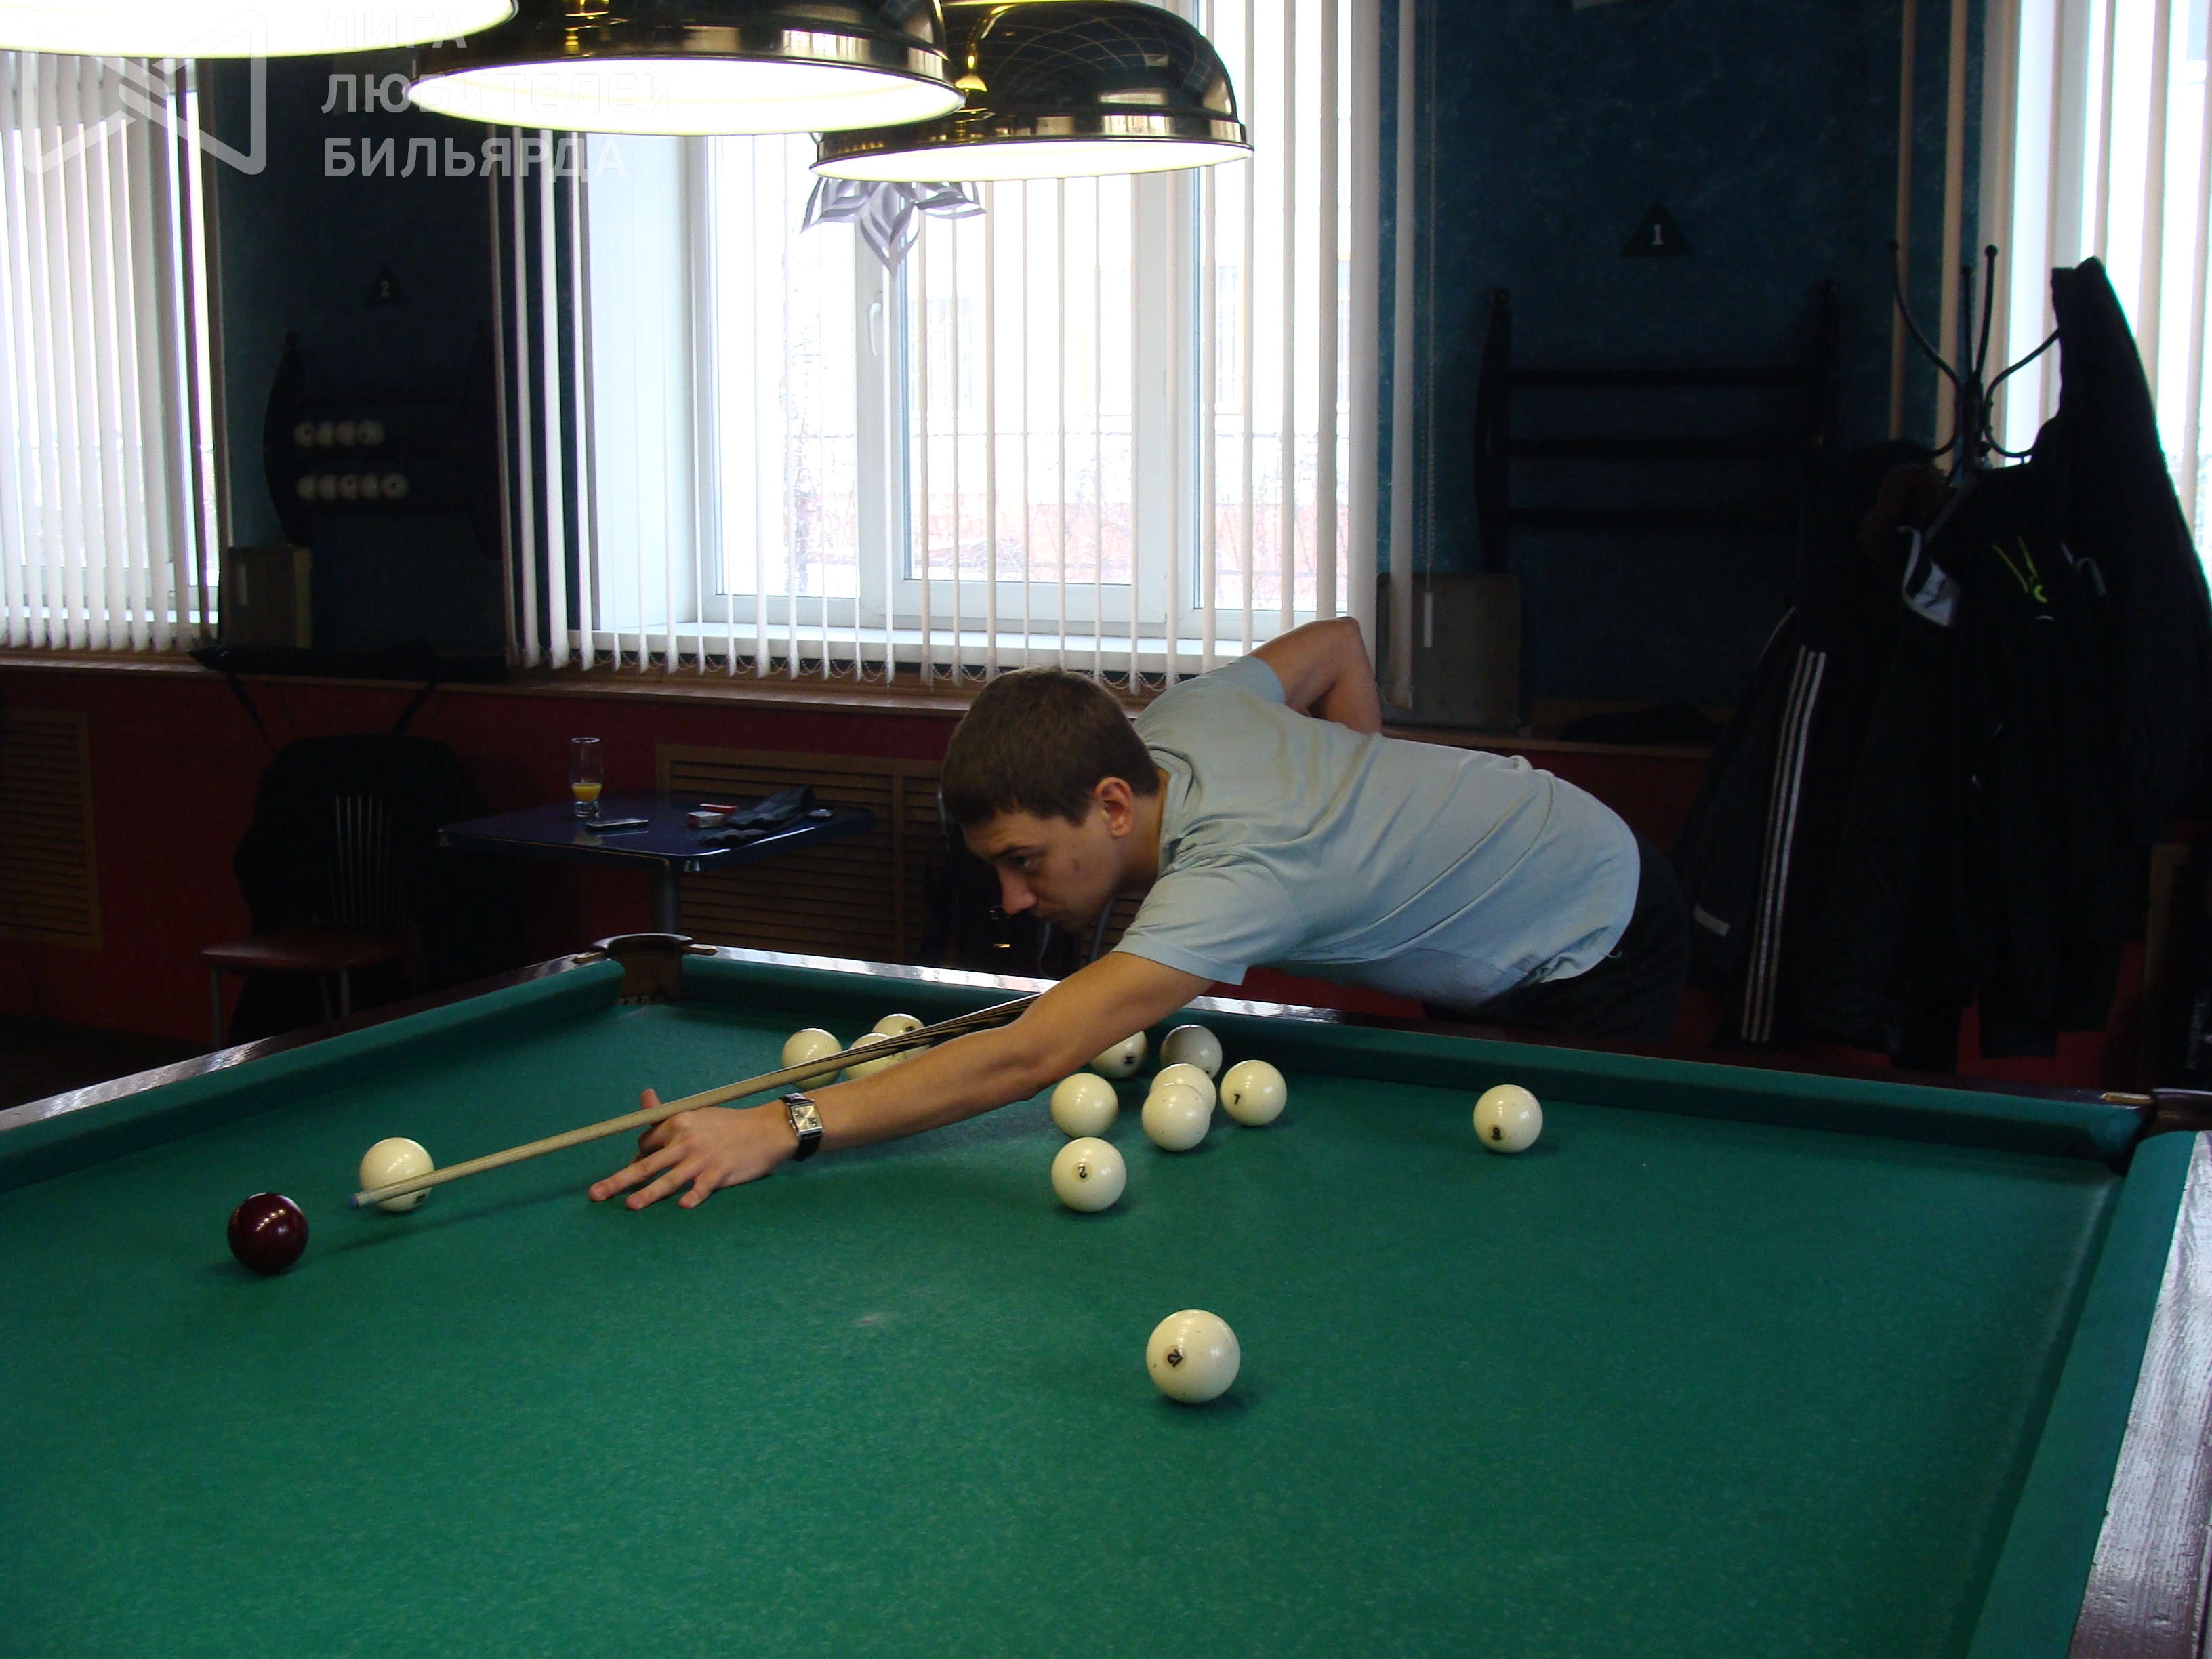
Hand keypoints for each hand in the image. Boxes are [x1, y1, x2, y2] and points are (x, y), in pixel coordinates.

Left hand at [587, 1091, 795, 1209]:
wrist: (765, 1130)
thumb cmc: (727, 1124)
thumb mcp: (696, 1113)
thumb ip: (666, 1112)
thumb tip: (645, 1095)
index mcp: (678, 1123)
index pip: (646, 1146)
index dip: (636, 1160)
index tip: (635, 1172)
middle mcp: (685, 1141)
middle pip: (647, 1164)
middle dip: (619, 1180)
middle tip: (595, 1194)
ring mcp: (702, 1159)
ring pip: (669, 1179)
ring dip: (648, 1193)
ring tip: (630, 1205)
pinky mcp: (720, 1173)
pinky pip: (702, 1188)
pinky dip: (693, 1197)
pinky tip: (683, 1207)